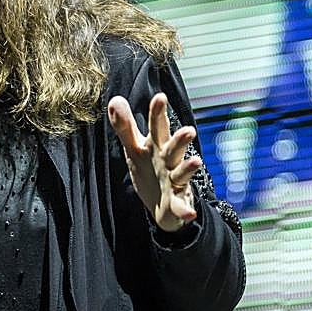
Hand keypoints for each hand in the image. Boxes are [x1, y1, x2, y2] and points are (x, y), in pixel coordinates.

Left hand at [108, 92, 202, 232]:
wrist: (162, 204)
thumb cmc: (150, 168)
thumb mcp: (135, 148)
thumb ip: (125, 126)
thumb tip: (114, 99)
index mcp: (157, 146)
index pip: (157, 127)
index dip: (157, 113)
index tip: (160, 97)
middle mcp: (169, 160)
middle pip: (174, 148)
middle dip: (180, 140)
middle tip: (189, 130)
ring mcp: (174, 180)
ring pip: (182, 173)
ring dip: (189, 168)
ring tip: (196, 162)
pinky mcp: (176, 201)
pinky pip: (181, 206)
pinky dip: (185, 210)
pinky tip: (190, 213)